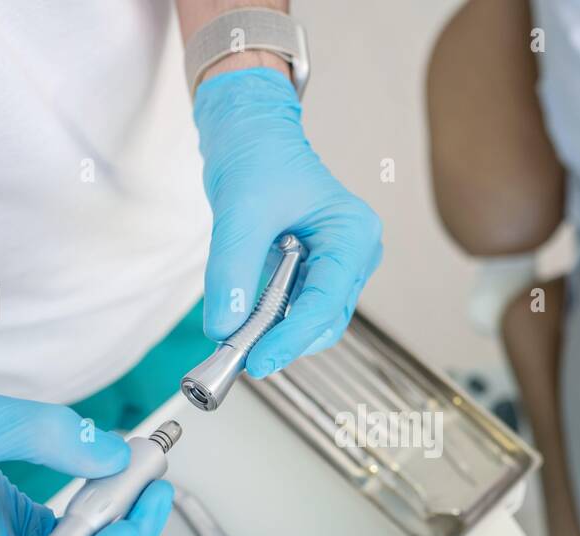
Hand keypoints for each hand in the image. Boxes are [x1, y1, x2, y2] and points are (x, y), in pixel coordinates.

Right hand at [0, 358, 171, 535]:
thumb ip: (50, 437)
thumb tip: (113, 458)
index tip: (131, 523)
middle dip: (120, 534)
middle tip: (153, 488)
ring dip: (113, 520)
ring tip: (144, 480)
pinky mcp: (10, 526)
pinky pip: (65, 530)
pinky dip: (93, 507)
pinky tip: (115, 480)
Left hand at [194, 68, 382, 375]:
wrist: (249, 130)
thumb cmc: (257, 153)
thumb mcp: (239, 212)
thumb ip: (232, 271)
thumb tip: (224, 326)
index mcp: (352, 233)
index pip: (327, 301)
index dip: (292, 336)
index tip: (257, 360)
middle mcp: (354, 253)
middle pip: (325, 319)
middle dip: (285, 341)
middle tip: (242, 359)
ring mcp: (338, 265)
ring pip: (313, 320)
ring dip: (277, 336)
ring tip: (238, 343)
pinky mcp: (315, 271)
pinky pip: (297, 309)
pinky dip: (272, 323)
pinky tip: (245, 325)